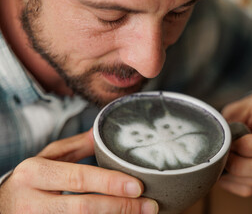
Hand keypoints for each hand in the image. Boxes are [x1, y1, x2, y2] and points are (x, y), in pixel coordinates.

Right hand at [0, 130, 158, 213]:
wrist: (1, 209)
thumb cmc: (29, 182)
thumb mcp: (46, 159)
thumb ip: (75, 147)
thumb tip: (101, 133)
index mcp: (35, 173)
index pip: (78, 178)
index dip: (110, 183)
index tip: (138, 186)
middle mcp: (32, 201)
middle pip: (84, 208)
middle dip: (121, 207)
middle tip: (149, 206)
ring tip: (141, 213)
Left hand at [219, 93, 251, 196]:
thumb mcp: (243, 105)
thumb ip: (231, 120)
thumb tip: (214, 141)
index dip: (249, 145)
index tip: (230, 142)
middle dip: (240, 165)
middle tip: (223, 155)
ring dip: (233, 175)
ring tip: (220, 163)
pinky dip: (233, 184)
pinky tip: (223, 173)